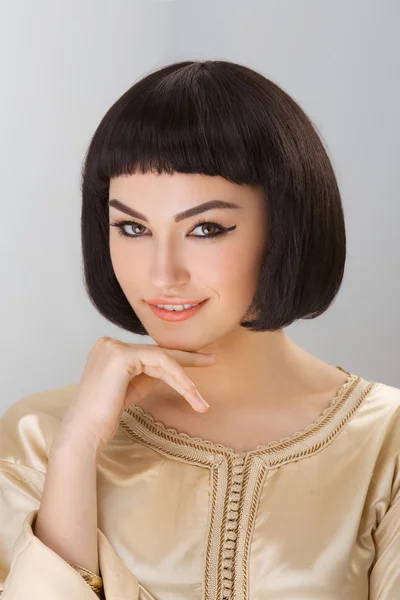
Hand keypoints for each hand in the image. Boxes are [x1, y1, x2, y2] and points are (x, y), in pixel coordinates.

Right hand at [57, 337, 217, 451]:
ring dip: (184, 379)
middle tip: (213, 359)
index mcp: (110, 350)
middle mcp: (110, 343)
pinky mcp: (121, 355)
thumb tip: (169, 369)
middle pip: (158, 353)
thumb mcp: (131, 389)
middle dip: (188, 360)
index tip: (202, 361)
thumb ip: (146, 374)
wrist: (85, 432)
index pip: (150, 353)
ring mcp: (113, 347)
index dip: (176, 359)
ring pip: (162, 358)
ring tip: (199, 399)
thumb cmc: (105, 417)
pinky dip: (177, 376)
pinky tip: (188, 390)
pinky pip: (159, 362)